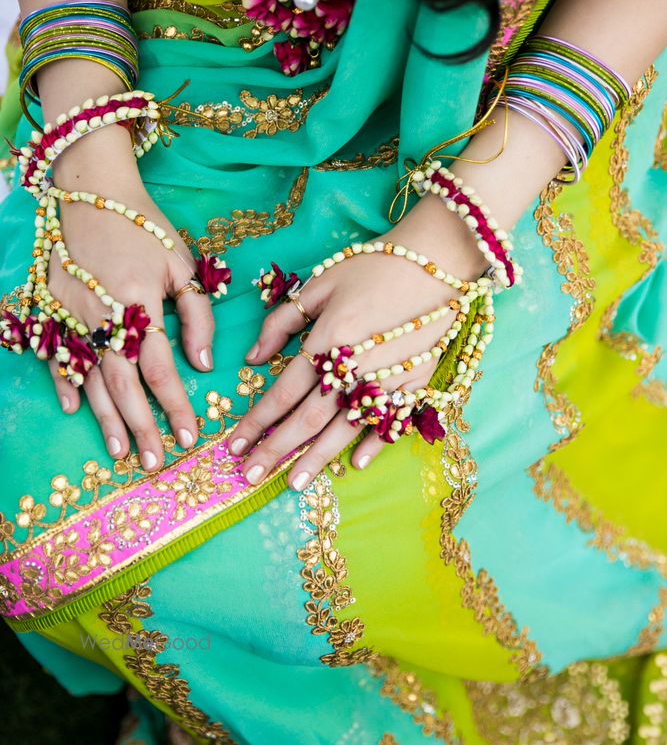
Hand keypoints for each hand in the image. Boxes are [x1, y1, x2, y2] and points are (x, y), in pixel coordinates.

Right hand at [47, 128, 214, 469]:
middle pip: (124, 383)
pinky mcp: (51, 308)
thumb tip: (202, 363)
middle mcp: (103, 315)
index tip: (188, 437)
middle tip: (152, 462)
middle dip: (141, 426)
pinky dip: (64, 382)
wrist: (92, 191)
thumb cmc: (145, 227)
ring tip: (119, 451)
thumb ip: (197, 315)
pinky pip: (56, 354)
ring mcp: (72, 314)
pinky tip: (73, 409)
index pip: (161, 367)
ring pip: (91, 377)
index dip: (175, 405)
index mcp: (140, 302)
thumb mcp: (183, 265)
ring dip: (105, 418)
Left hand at [229, 194, 484, 489]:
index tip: (235, 446)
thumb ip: (283, 321)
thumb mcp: (320, 284)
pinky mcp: (416, 382)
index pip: (283, 393)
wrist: (438, 260)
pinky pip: (392, 422)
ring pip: (345, 429)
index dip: (257, 422)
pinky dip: (375, 444)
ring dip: (317, 459)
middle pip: (308, 420)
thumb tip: (253, 358)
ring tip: (294, 484)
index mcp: (326, 342)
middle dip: (277, 450)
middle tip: (252, 476)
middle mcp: (354, 368)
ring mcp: (387, 380)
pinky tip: (356, 464)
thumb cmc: (374, 265)